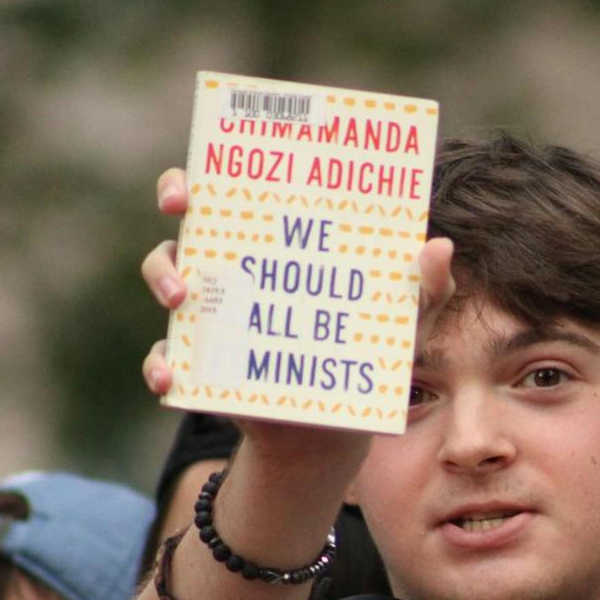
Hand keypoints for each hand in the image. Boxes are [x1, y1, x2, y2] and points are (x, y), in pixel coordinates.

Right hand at [139, 167, 455, 398]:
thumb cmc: (363, 359)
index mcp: (277, 244)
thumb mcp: (400, 328)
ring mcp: (209, 314)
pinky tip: (168, 380)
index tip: (210, 167)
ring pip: (167, 277)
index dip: (215, 167)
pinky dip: (159, 365)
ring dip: (163, 278)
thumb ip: (425, 291)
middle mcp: (233, 268)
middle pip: (190, 216)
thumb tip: (440, 246)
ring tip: (181, 298)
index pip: (238, 189)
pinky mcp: (198, 365)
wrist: (332, 432)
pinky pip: (164, 357)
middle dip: (175, 195)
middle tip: (182, 205)